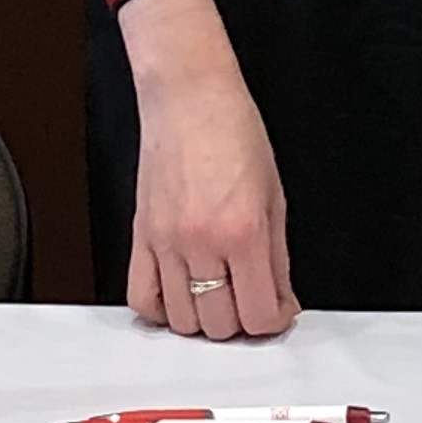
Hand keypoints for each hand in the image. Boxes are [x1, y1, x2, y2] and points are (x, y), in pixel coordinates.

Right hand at [118, 0, 295, 340]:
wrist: (189, 97)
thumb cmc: (233, 131)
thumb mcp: (275, 196)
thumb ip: (277, 257)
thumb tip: (280, 299)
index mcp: (244, 231)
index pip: (259, 314)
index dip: (274, 321)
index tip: (278, 311)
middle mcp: (202, 243)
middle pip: (221, 325)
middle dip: (243, 322)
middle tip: (251, 301)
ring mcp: (166, 243)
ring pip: (182, 321)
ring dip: (205, 320)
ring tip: (219, 298)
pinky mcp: (141, 237)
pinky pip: (142, 298)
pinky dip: (162, 310)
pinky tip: (181, 296)